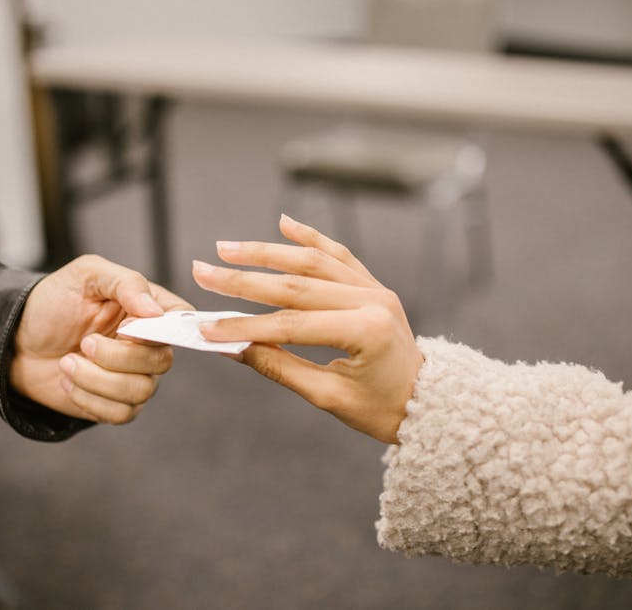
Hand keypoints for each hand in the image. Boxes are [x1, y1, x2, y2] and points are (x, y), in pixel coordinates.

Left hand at [11, 254, 191, 423]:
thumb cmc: (52, 303)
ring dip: (96, 379)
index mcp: (147, 307)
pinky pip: (121, 413)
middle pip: (162, 361)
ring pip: (141, 391)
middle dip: (117, 357)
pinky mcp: (116, 403)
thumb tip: (155, 311)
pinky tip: (69, 381)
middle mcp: (147, 344)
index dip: (162, 329)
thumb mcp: (85, 275)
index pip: (182, 319)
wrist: (16, 342)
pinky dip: (89, 399)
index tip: (126, 327)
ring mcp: (134, 376)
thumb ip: (126, 283)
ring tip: (67, 363)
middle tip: (84, 343)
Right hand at [192, 215, 422, 443]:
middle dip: (243, 279)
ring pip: (313, 261)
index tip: (207, 328)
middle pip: (295, 284)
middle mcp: (372, 300)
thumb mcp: (328, 397)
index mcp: (365, 331)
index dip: (244, 327)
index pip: (290, 325)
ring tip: (227, 248)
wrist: (430, 403)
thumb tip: (232, 348)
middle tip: (201, 271)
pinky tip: (284, 223)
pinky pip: (338, 254)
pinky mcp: (373, 285)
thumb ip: (279, 367)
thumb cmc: (382, 409)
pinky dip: (310, 238)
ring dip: (266, 252)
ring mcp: (374, 288)